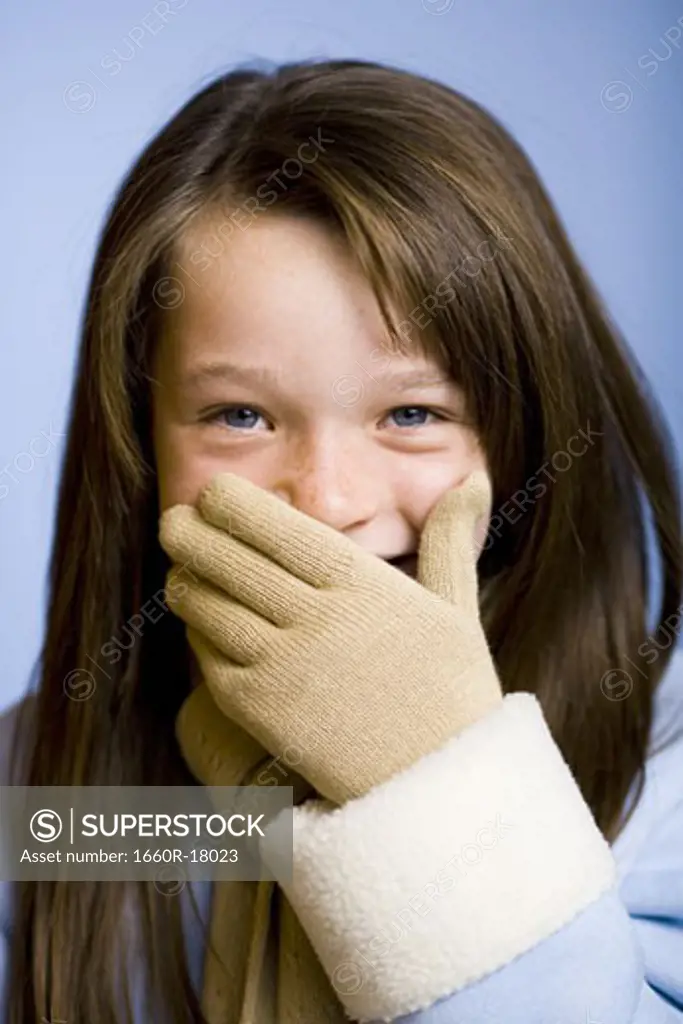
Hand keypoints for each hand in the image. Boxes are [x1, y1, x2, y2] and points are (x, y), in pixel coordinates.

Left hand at [160, 470, 502, 804]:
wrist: (438, 784)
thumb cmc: (451, 689)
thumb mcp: (455, 605)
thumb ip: (450, 536)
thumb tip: (475, 477)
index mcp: (358, 580)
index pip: (266, 522)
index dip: (226, 500)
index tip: (216, 493)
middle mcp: (313, 615)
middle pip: (222, 555)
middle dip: (186, 530)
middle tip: (175, 519)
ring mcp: (281, 664)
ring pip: (204, 603)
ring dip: (184, 578)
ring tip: (183, 567)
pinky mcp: (258, 710)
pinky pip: (206, 655)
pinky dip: (196, 631)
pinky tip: (202, 622)